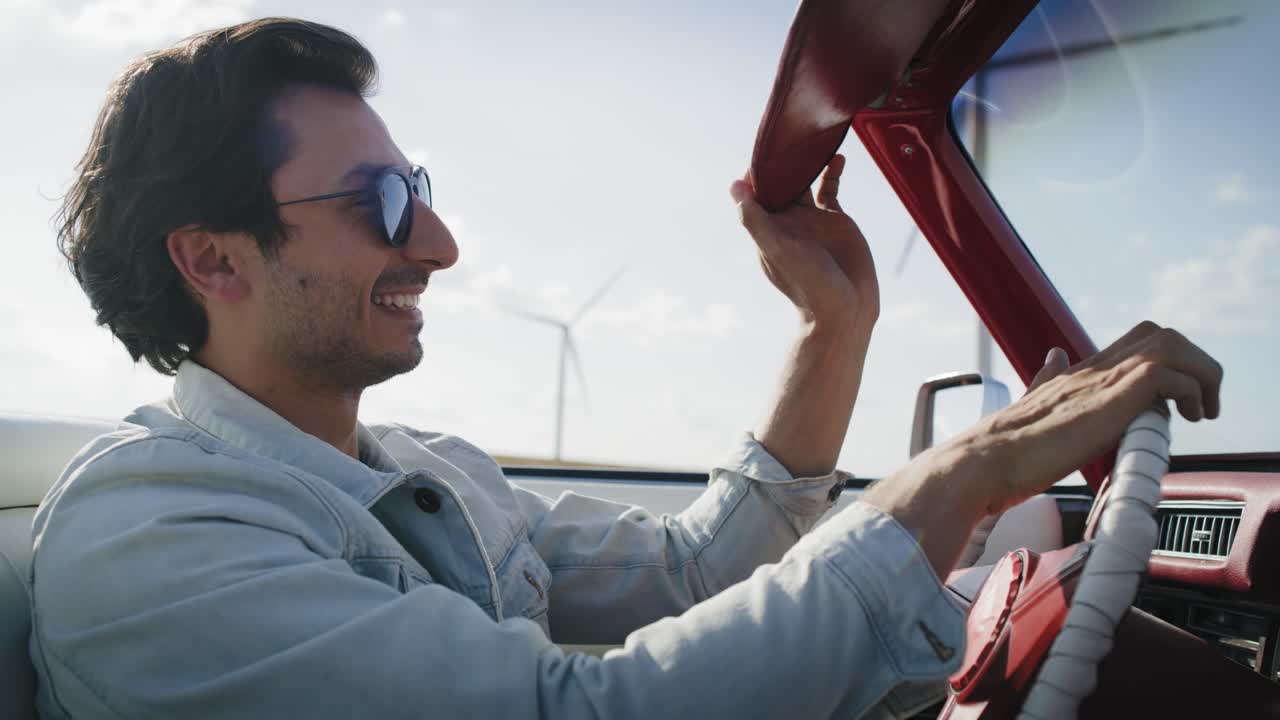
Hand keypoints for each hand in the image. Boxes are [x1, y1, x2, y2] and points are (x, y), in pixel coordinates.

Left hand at [730, 155, 878, 327]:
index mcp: (767, 227)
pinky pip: (830, 189)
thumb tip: (735, 187)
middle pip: (779, 181)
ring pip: (804, 181)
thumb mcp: (777, 250)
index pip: (754, 191)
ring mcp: (811, 220)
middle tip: (789, 131)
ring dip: (805, 161)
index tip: (764, 146)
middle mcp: (787, 221)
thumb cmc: (808, 285)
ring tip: (811, 138)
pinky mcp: (836, 221)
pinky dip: (832, 171)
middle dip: (781, 159)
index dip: (756, 169)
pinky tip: (837, 157)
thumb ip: (755, 220)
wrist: (846, 309)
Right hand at [974, 322, 1223, 513]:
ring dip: (1200, 374)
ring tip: (1199, 412)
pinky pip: (1170, 373)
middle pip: (1157, 334)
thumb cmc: (1002, 452)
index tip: (1173, 405)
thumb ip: (1044, 382)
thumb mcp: (1032, 407)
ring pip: (1172, 344)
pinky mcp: (1112, 395)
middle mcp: (1091, 369)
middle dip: (1191, 365)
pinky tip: (1184, 420)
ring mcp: (1102, 379)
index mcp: (1076, 375)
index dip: (1164, 365)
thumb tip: (1052, 357)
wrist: (984, 462)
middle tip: (1195, 408)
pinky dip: (1190, 392)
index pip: (1133, 345)